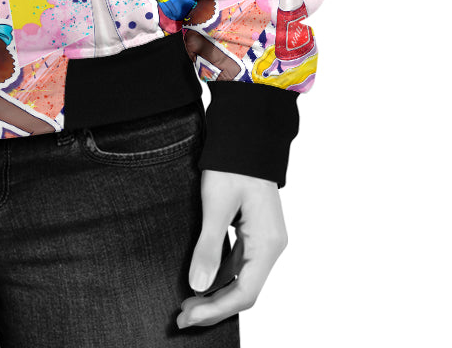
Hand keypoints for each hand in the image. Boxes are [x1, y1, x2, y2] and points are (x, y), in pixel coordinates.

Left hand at [176, 170, 286, 328]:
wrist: (245, 135)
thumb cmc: (232, 165)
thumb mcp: (216, 204)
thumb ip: (208, 247)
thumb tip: (198, 286)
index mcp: (267, 244)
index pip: (244, 293)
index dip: (215, 310)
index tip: (187, 316)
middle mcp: (270, 246)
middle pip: (244, 290)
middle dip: (213, 306)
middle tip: (182, 315)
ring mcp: (263, 239)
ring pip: (241, 278)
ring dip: (216, 293)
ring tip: (186, 301)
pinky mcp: (253, 231)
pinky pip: (238, 263)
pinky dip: (219, 274)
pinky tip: (200, 277)